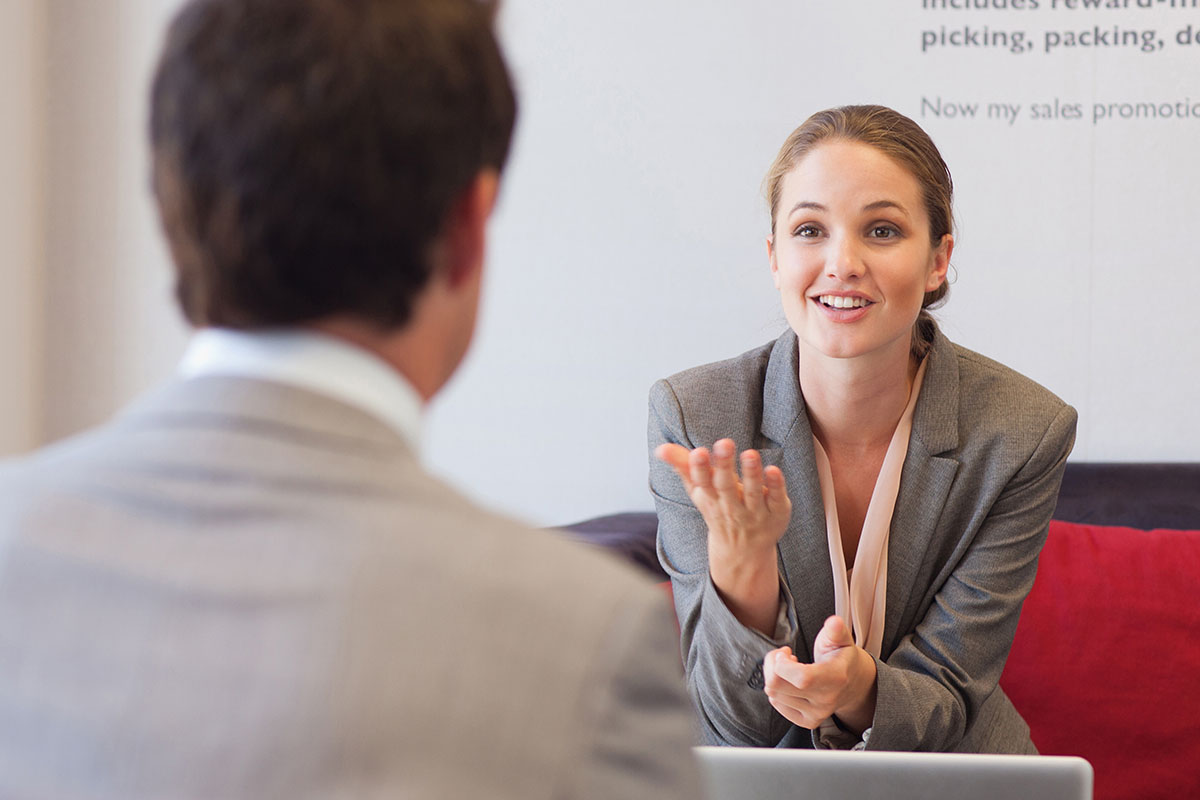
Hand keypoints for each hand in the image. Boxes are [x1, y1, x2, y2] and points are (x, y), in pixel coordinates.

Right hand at [655, 438, 790, 562]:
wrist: (743, 550)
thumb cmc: (719, 508)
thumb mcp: (699, 491)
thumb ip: (682, 466)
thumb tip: (660, 448)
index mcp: (710, 498)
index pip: (702, 483)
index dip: (700, 468)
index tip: (698, 452)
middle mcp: (731, 506)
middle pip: (726, 486)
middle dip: (724, 465)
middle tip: (724, 443)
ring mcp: (755, 512)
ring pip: (753, 492)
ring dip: (751, 473)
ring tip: (750, 454)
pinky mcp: (777, 512)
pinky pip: (777, 498)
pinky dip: (776, 486)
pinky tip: (774, 470)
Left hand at [762, 616, 877, 732]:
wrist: (853, 683)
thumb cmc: (841, 657)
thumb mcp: (841, 639)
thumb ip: (835, 630)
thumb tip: (834, 622)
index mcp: (835, 677)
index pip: (801, 678)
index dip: (783, 664)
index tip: (786, 652)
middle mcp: (826, 700)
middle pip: (777, 686)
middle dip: (772, 665)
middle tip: (783, 656)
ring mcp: (817, 713)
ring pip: (774, 695)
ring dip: (773, 677)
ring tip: (788, 668)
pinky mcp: (808, 721)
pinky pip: (777, 705)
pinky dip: (777, 691)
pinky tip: (788, 682)